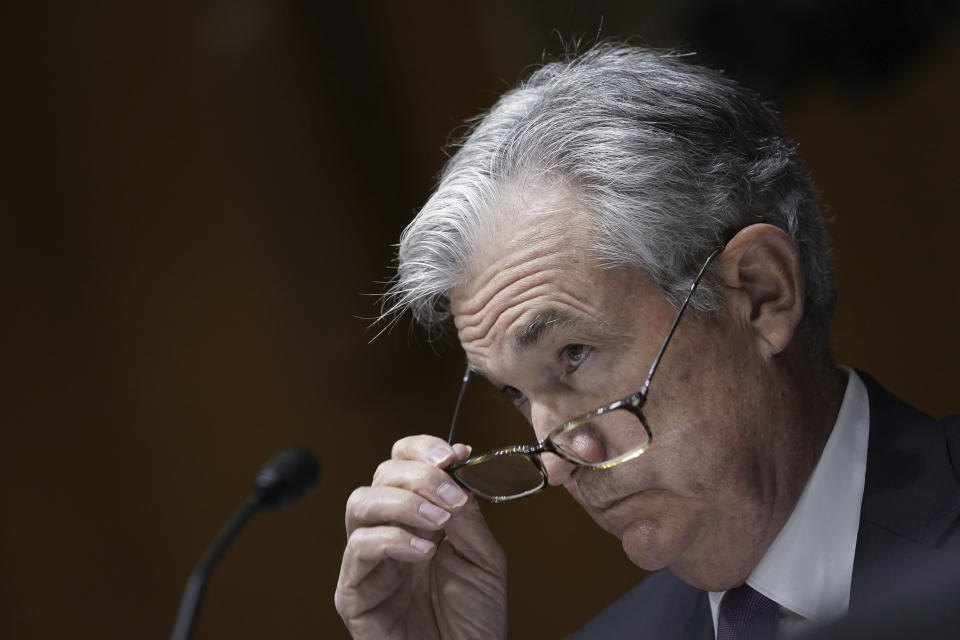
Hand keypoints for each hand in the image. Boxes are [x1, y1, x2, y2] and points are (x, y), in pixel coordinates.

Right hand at [335, 435, 506, 638]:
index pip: (402, 463)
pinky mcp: (353, 591)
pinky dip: (393, 539)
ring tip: (439, 522)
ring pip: (360, 502)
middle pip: (381, 475)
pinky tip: (424, 551)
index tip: (453, 456)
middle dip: (419, 476)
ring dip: (404, 503)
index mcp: (419, 517)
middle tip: (451, 494)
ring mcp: (369, 560)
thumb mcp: (485, 558)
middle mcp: (390, 531)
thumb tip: (458, 468)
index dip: (422, 450)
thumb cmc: (474, 621)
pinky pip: (359, 547)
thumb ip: (469, 515)